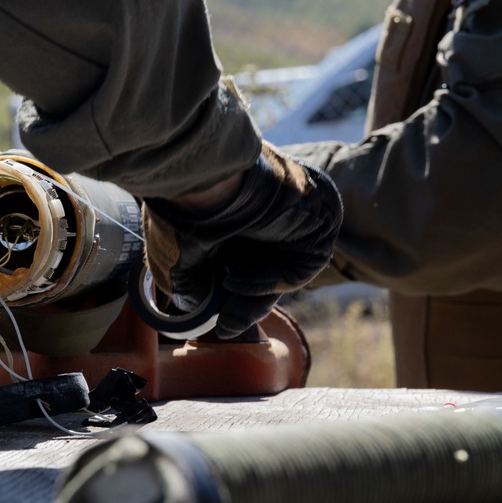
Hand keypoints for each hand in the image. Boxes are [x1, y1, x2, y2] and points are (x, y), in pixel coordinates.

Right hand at [143, 143, 342, 337]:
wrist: (202, 176)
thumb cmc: (183, 210)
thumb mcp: (178, 257)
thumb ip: (190, 285)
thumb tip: (194, 307)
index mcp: (243, 212)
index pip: (250, 261)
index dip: (237, 297)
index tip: (220, 325)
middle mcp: (273, 211)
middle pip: (270, 270)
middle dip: (248, 303)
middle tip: (225, 326)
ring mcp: (301, 211)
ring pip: (288, 270)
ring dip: (255, 289)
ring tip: (225, 283)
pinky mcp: (322, 214)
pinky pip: (305, 265)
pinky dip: (273, 280)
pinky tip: (238, 275)